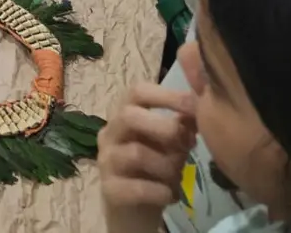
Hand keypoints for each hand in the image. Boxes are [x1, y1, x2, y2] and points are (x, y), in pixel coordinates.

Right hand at [98, 83, 196, 232]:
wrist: (135, 211)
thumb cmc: (154, 171)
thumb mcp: (171, 145)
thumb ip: (181, 127)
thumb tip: (199, 107)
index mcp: (124, 116)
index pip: (137, 92)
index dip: (167, 95)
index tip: (196, 105)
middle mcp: (110, 133)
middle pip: (128, 115)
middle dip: (164, 128)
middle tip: (187, 144)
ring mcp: (106, 160)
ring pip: (136, 153)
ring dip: (167, 166)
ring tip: (178, 178)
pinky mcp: (109, 189)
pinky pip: (137, 188)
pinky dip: (161, 192)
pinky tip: (170, 196)